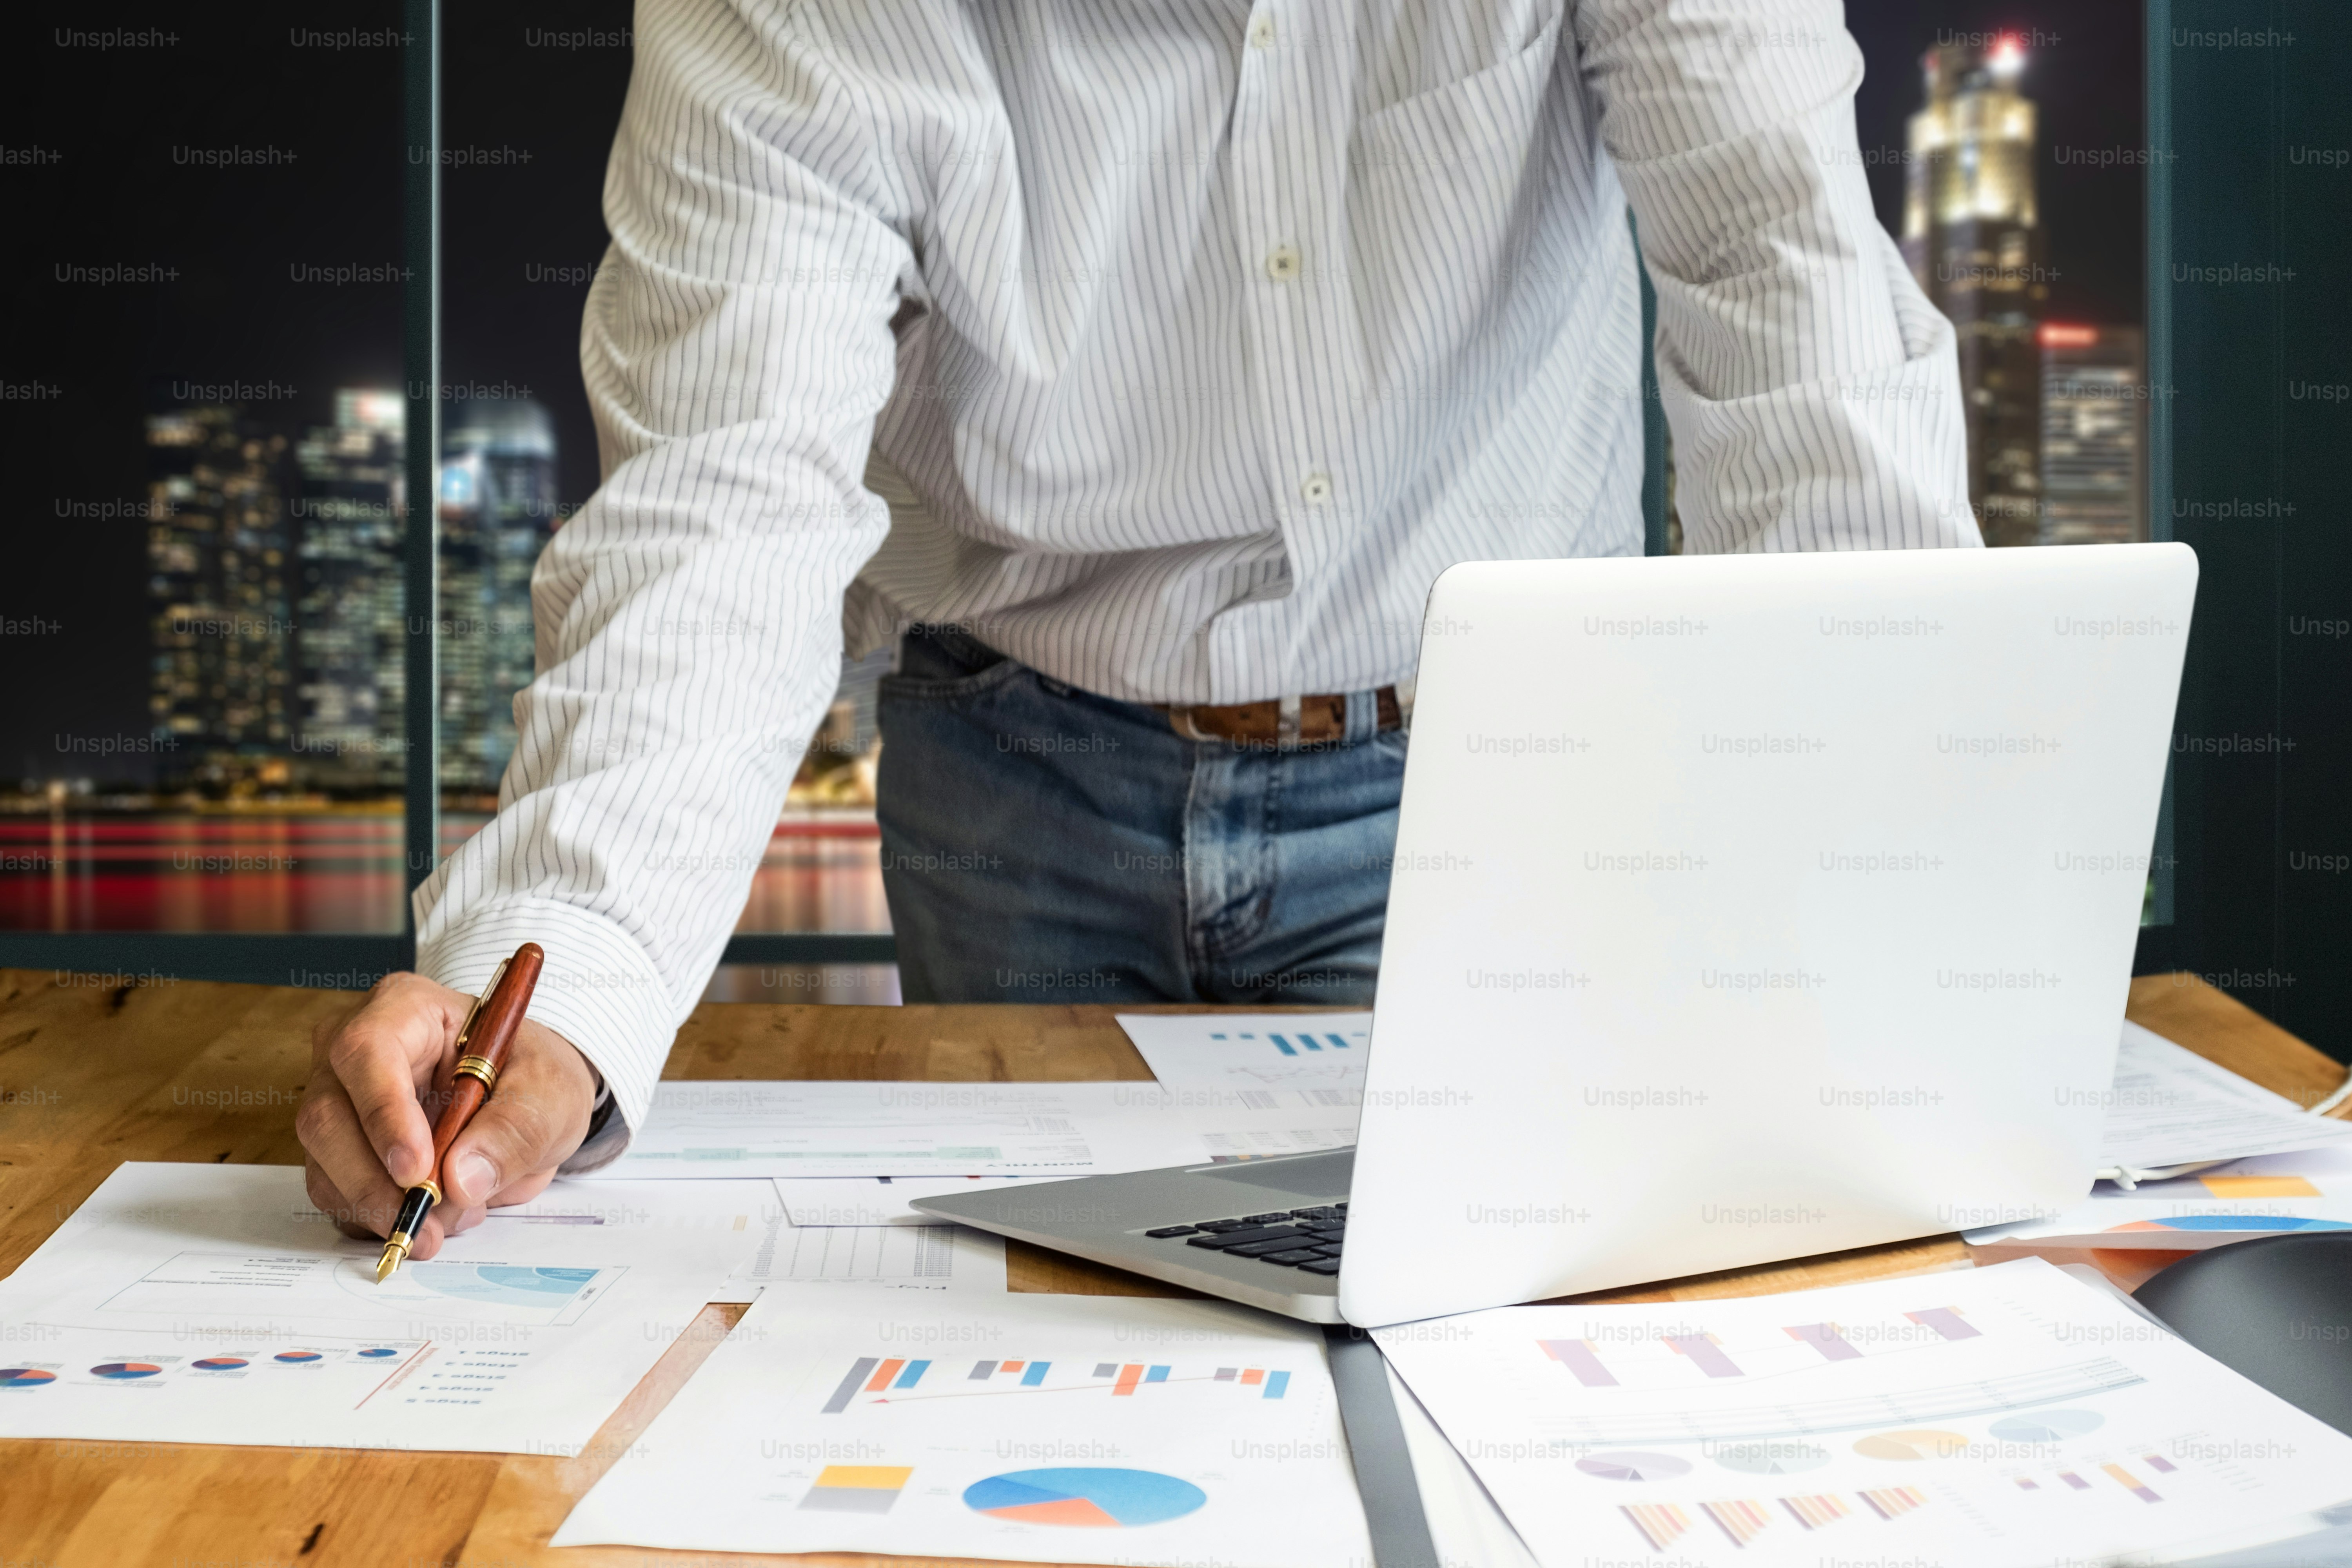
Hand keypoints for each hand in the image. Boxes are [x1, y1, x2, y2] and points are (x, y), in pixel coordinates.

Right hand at [297, 971, 598, 1260]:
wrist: (526, 1100)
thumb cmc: (531, 1076)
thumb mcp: (550, 1092)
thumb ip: (515, 1130)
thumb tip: (460, 1181)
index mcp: (405, 1008)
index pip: (369, 1050)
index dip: (384, 1113)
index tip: (416, 1170)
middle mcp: (352, 1051)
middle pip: (328, 1117)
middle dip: (376, 1182)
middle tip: (431, 1222)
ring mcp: (337, 1101)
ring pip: (324, 1165)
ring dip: (382, 1207)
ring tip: (453, 1217)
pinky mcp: (336, 1150)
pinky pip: (335, 1195)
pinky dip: (378, 1219)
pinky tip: (433, 1218)